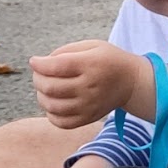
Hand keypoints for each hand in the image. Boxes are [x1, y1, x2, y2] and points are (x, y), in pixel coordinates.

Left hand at [30, 40, 152, 128]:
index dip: (39, 64)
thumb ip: (65, 51)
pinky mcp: (88, 118)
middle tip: (40, 74)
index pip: (56, 66)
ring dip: (41, 96)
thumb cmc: (108, 60)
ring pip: (52, 106)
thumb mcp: (92, 45)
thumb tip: (40, 64)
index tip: (35, 61)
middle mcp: (90, 87)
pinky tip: (54, 103)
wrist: (132, 82)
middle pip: (50, 87)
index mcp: (91, 64)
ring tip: (46, 89)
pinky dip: (51, 114)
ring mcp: (89, 105)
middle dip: (37, 79)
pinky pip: (61, 122)